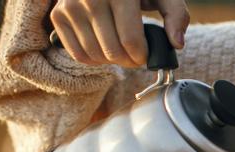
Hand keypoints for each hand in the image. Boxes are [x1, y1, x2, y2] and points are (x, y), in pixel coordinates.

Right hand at [49, 0, 189, 66]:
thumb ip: (176, 15)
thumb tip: (176, 44)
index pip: (131, 42)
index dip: (143, 56)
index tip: (147, 54)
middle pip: (113, 52)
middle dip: (130, 61)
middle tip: (136, 54)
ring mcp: (70, 6)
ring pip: (96, 56)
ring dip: (113, 61)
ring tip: (121, 48)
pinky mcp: (58, 15)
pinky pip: (77, 55)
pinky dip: (94, 59)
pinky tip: (104, 46)